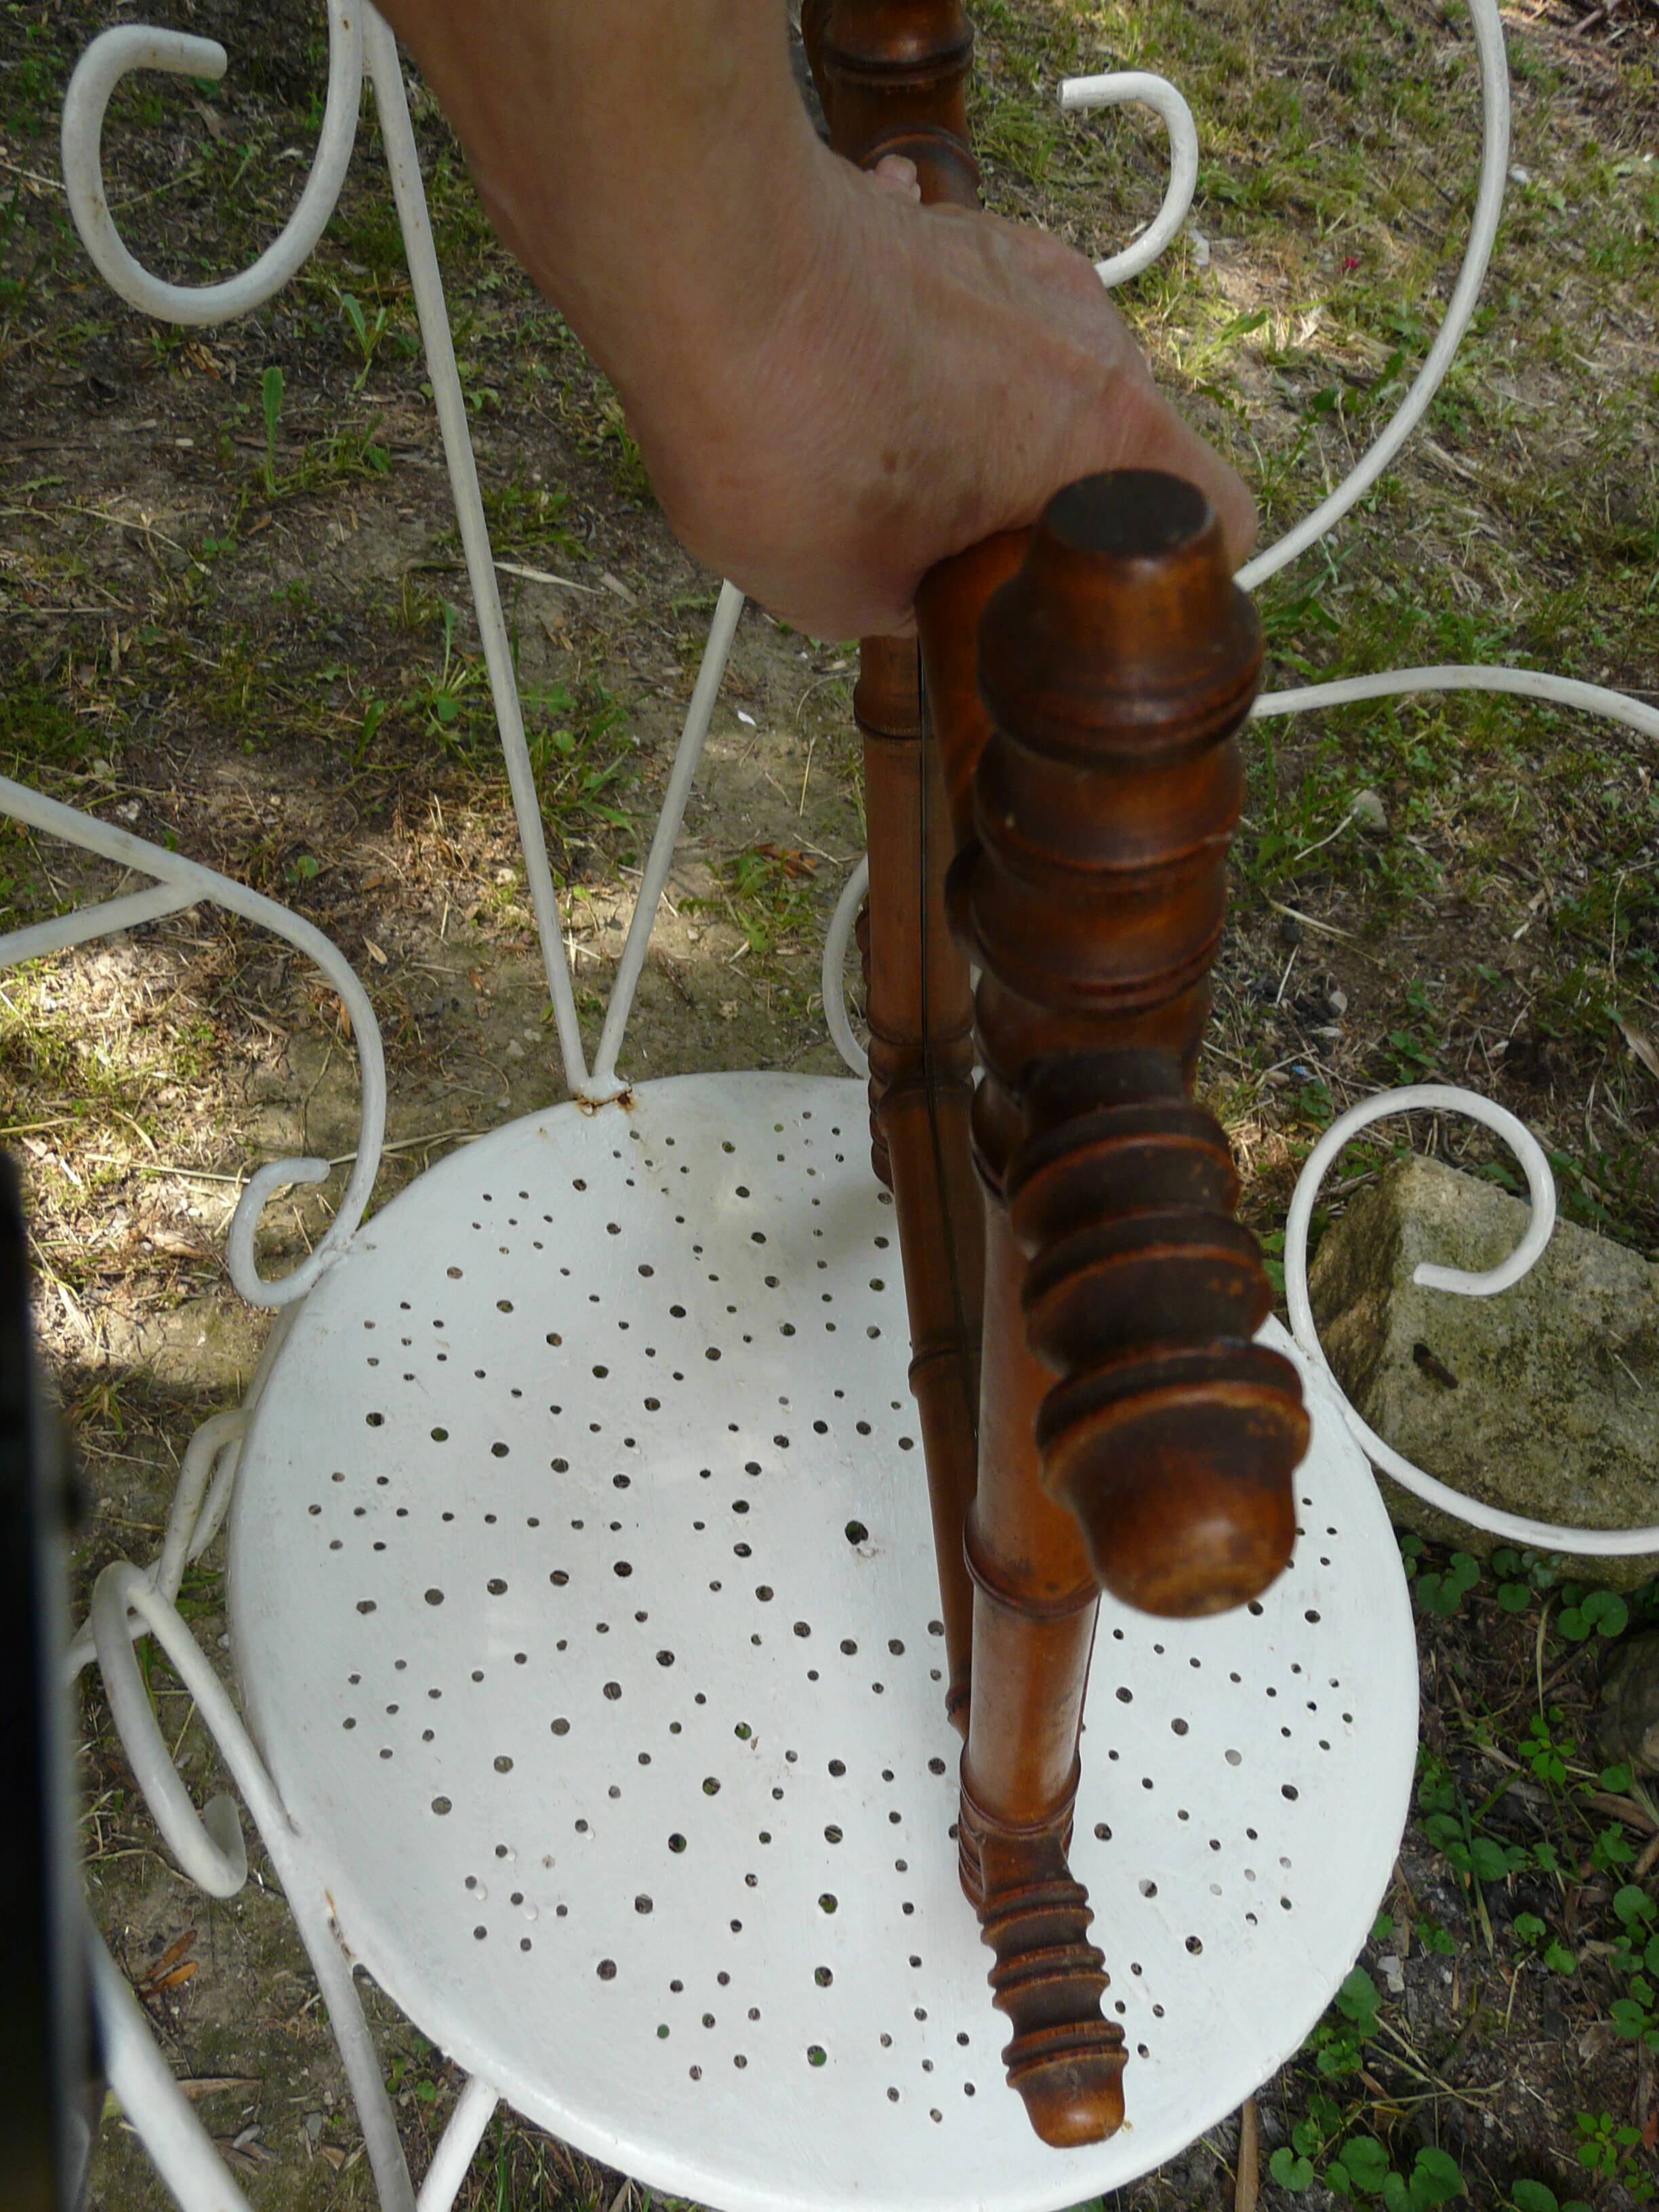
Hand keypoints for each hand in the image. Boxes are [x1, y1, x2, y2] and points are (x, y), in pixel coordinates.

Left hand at [625, 146, 1256, 638]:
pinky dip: (934, 356)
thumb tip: (921, 592)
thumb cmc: (787, 436)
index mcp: (1108, 437)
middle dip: (1053, 502)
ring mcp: (1024, 268)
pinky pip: (972, 313)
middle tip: (968, 552)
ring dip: (990, 426)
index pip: (1221, 516)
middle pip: (1120, 445)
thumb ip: (932, 602)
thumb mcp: (855, 598)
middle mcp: (1092, 336)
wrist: (701, 267)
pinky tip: (860, 381)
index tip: (1114, 608)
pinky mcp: (952, 230)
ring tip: (889, 463)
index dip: (1178, 576)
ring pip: (1045, 376)